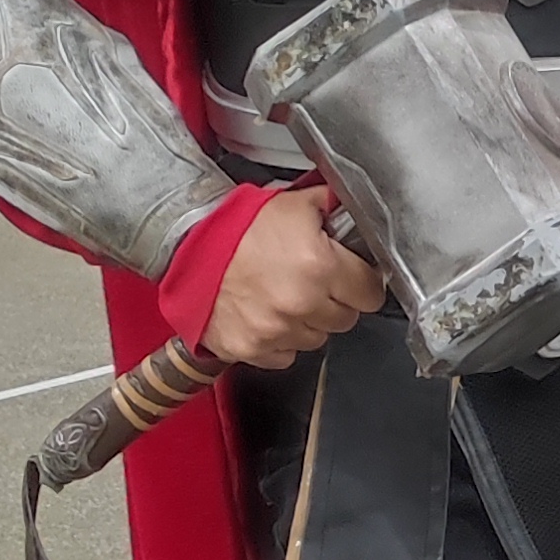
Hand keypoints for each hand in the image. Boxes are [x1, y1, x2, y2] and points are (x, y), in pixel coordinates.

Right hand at [202, 182, 385, 367]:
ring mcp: (276, 330)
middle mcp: (301, 303)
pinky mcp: (252, 349)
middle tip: (313, 281)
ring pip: (317, 339)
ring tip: (284, 294)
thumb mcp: (294, 205)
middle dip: (335, 300)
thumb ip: (334, 209)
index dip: (362, 281)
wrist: (188, 246)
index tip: (352, 276)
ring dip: (308, 321)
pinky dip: (280, 339)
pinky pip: (285, 354)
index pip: (371, 293)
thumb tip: (358, 210)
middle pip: (347, 318)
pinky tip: (267, 313)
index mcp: (320, 266)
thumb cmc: (238, 227)